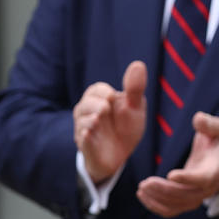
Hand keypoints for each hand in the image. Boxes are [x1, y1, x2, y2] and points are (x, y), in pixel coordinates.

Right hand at [73, 60, 146, 182]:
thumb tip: (138, 64)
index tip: (111, 97)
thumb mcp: (135, 106)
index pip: (95, 89)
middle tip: (105, 109)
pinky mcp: (85, 146)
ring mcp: (85, 129)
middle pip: (84, 104)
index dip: (102, 91)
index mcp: (100, 100)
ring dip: (90, 119)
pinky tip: (90, 134)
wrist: (122, 153)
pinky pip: (82, 139)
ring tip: (99, 119)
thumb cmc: (127, 126)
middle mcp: (88, 113)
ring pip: (81, 121)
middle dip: (94, 104)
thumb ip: (135, 87)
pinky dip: (85, 136)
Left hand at [137, 111, 218, 217]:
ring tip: (142, 188)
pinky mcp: (188, 200)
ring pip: (178, 205)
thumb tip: (198, 118)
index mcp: (217, 168)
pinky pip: (172, 210)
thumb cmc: (218, 141)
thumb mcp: (218, 129)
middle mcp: (209, 187)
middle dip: (165, 191)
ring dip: (158, 199)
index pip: (204, 178)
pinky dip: (156, 206)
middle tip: (145, 182)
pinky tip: (143, 196)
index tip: (171, 175)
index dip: (188, 178)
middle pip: (187, 195)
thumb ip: (209, 124)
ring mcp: (199, 196)